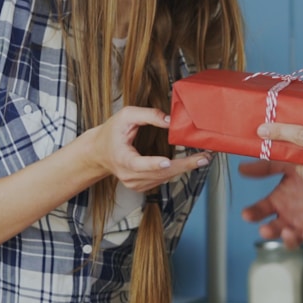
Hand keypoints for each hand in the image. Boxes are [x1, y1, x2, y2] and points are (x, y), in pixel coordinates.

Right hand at [85, 106, 208, 192]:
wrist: (99, 152)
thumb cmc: (112, 132)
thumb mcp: (126, 116)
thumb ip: (148, 115)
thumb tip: (170, 120)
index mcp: (122, 159)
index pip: (138, 164)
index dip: (153, 163)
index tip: (167, 161)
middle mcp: (128, 176)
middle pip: (159, 173)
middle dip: (184, 165)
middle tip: (204, 158)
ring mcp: (135, 184)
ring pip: (163, 178)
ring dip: (184, 168)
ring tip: (202, 158)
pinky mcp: (141, 186)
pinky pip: (162, 179)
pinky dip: (175, 170)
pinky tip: (188, 162)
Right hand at [238, 159, 302, 248]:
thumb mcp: (289, 164)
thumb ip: (267, 167)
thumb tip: (241, 168)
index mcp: (278, 200)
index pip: (260, 210)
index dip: (252, 213)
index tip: (246, 214)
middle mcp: (289, 216)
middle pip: (274, 228)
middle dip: (268, 231)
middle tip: (265, 230)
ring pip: (293, 238)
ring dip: (288, 239)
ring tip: (287, 233)